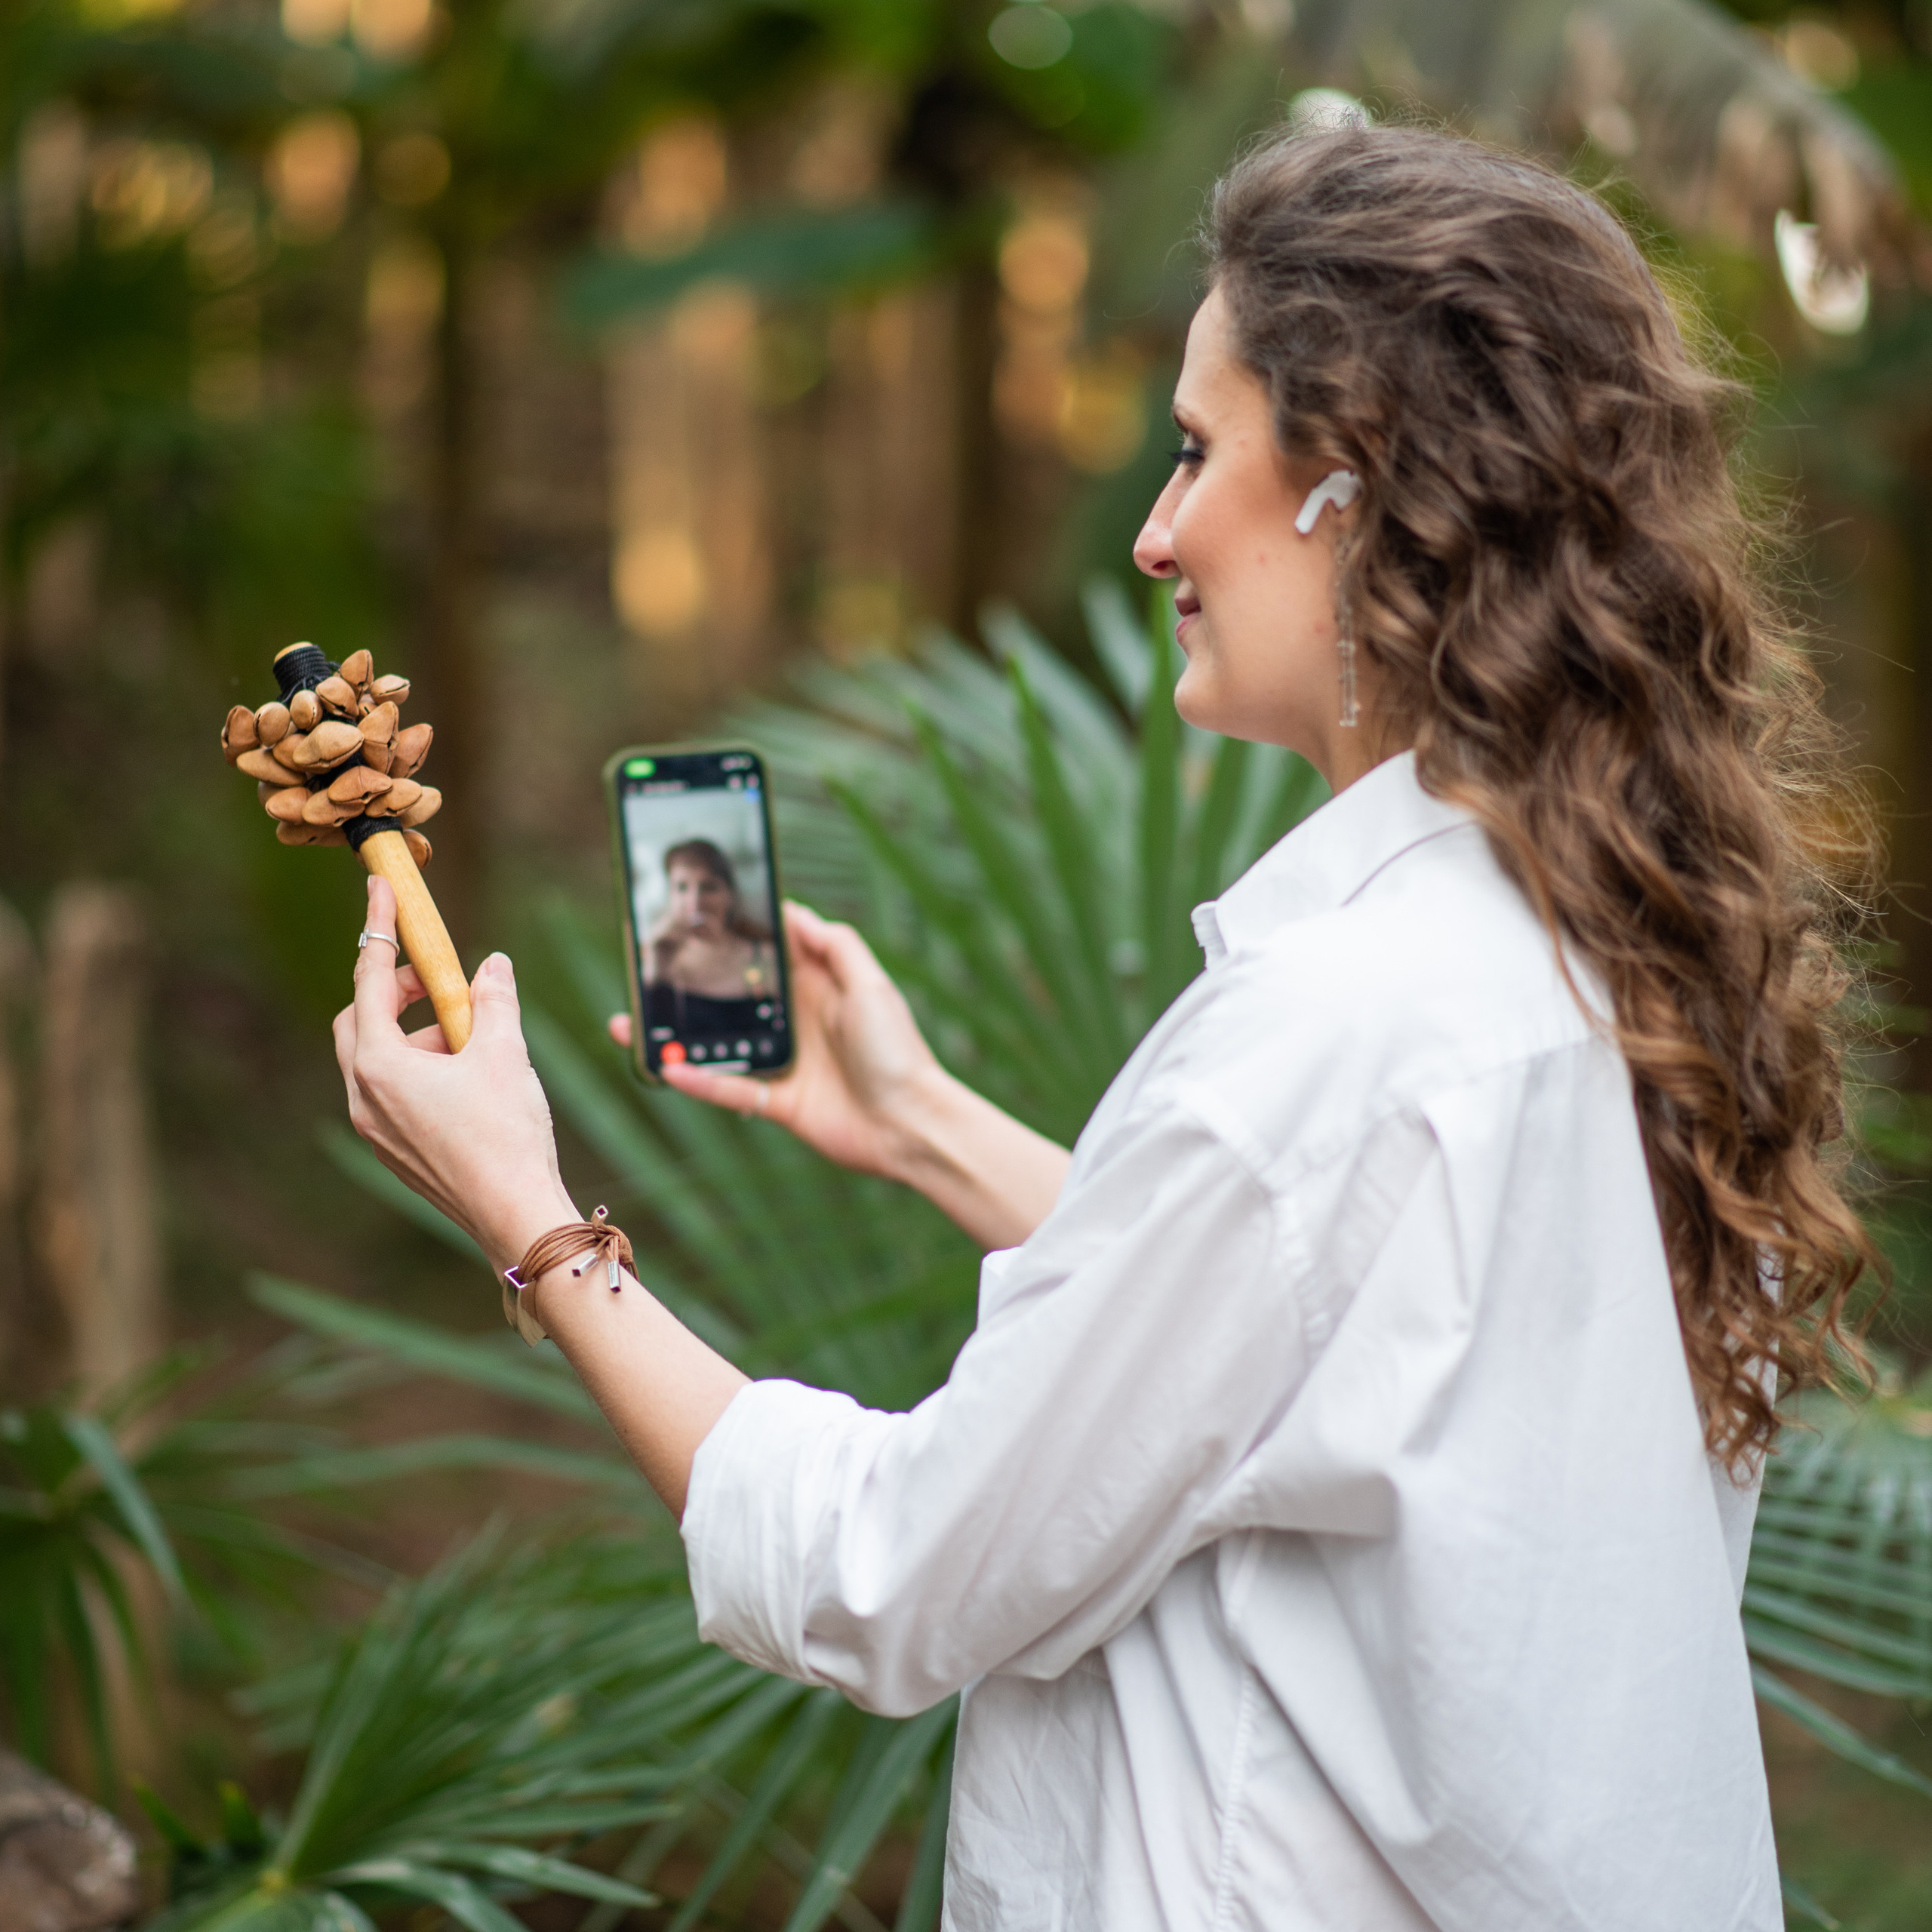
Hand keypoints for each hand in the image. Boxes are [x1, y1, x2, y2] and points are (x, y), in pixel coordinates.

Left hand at [335, 877, 576, 1271]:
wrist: (513, 1215)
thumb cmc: (506, 1133)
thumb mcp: (505, 1052)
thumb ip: (493, 1000)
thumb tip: (493, 965)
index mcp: (379, 1065)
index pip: (372, 980)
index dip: (381, 931)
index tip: (382, 892)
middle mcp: (363, 1096)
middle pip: (360, 1020)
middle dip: (397, 991)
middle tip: (441, 980)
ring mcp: (375, 1128)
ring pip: (377, 1060)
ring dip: (415, 1035)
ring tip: (473, 1040)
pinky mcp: (394, 1151)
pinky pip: (391, 1093)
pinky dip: (420, 1069)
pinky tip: (468, 1078)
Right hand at [610, 902, 948, 1185]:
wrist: (912, 1125)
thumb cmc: (898, 1052)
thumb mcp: (872, 986)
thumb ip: (836, 947)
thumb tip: (795, 913)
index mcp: (820, 990)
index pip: (772, 956)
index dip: (740, 938)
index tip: (700, 919)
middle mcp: (799, 1023)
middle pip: (734, 999)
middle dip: (693, 988)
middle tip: (648, 972)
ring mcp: (787, 1064)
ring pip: (720, 1044)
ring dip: (679, 1037)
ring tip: (632, 1023)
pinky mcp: (780, 1103)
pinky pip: (729, 1090)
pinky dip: (698, 1082)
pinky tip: (664, 1069)